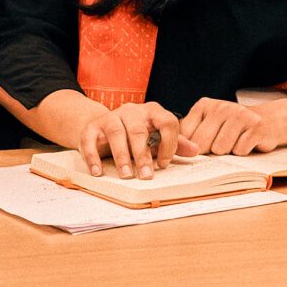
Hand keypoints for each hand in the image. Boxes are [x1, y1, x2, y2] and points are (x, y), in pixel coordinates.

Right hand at [69, 97, 199, 179]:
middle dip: (143, 154)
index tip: (165, 164)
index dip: (169, 143)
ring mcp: (111, 117)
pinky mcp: (92, 127)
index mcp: (153, 111)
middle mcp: (132, 111)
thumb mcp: (157, 137)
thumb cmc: (137, 134)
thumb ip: (174, 143)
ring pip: (116, 133)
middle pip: (138, 130)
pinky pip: (90, 140)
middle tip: (146, 175)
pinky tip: (98, 172)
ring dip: (121, 156)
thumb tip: (196, 150)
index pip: (167, 122)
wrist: (105, 126)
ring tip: (126, 174)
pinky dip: (93, 156)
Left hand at [179, 98, 279, 155]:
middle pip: (202, 144)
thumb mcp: (208, 124)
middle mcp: (222, 107)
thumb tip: (174, 149)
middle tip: (221, 142)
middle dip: (210, 151)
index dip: (192, 147)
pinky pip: (239, 151)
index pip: (186, 135)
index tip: (202, 145)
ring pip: (220, 149)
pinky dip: (243, 151)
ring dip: (228, 152)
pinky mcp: (256, 126)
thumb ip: (189, 134)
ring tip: (235, 141)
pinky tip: (247, 141)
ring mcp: (240, 115)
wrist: (268, 120)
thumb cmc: (232, 127)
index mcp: (205, 105)